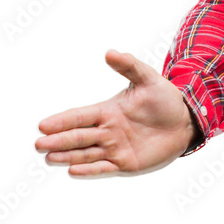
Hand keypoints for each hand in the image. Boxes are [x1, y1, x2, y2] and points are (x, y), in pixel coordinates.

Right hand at [34, 50, 198, 176]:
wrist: (185, 122)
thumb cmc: (165, 100)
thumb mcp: (149, 79)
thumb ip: (129, 66)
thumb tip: (110, 52)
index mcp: (108, 111)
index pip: (79, 117)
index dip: (62, 121)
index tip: (42, 125)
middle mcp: (107, 131)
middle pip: (78, 137)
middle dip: (58, 140)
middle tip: (38, 144)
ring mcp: (115, 149)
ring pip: (86, 153)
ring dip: (67, 156)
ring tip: (48, 158)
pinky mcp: (126, 164)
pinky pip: (104, 169)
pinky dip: (89, 170)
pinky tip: (73, 171)